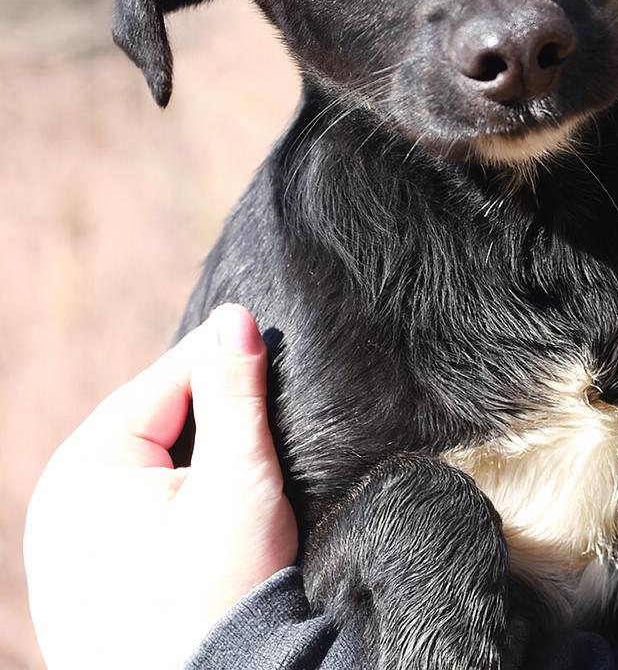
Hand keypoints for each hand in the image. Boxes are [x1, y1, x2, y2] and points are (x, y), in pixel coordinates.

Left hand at [24, 305, 298, 669]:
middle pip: (154, 422)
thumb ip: (235, 392)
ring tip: (246, 447)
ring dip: (196, 452)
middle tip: (264, 395)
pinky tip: (214, 500)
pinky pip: (139, 508)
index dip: (220, 358)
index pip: (164, 381)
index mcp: (82, 470)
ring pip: (149, 465)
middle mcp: (59, 505)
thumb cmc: (221, 592)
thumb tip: (236, 318)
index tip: (265, 337)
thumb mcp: (239, 477)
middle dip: (208, 408)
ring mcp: (68, 550)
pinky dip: (178, 493)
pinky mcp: (91, 582)